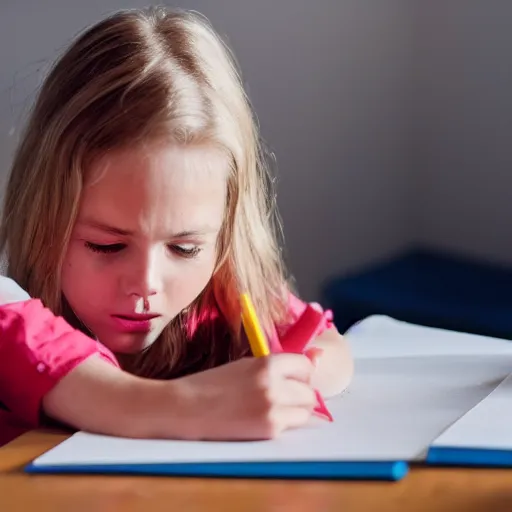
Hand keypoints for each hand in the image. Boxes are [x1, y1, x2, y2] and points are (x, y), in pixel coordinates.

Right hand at [174, 354, 316, 440]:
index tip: (292, 376)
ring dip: (294, 410)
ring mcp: (273, 410)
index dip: (299, 372)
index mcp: (267, 364)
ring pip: (306, 411)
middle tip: (280, 394)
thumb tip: (318, 356)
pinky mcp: (269, 431)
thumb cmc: (212, 383)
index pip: (305, 366)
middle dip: (300, 392)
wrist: (185, 408)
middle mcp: (274, 386)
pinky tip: (260, 418)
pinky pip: (291, 426)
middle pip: (309, 391)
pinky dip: (282, 423)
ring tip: (270, 407)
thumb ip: (281, 364)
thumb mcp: (246, 364)